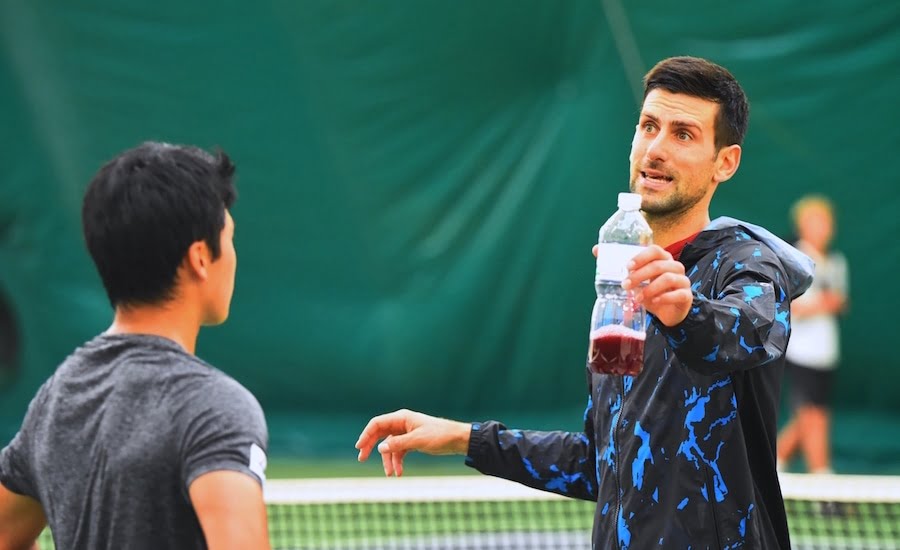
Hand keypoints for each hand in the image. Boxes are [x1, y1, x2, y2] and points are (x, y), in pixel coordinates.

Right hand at [355, 409, 470, 476]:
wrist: (456, 439)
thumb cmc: (439, 435)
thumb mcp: (417, 440)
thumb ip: (398, 444)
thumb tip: (380, 449)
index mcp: (401, 418)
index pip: (377, 424)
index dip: (366, 435)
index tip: (359, 447)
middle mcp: (401, 424)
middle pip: (380, 435)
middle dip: (371, 448)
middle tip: (362, 459)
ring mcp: (406, 433)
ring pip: (390, 447)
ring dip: (388, 460)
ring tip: (390, 474)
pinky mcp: (411, 442)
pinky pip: (399, 452)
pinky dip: (398, 461)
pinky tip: (399, 472)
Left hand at [593, 244, 692, 326]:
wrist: (668, 311)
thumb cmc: (650, 291)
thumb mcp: (636, 279)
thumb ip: (619, 266)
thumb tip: (596, 250)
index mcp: (663, 259)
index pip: (655, 250)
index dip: (641, 257)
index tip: (627, 267)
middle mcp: (675, 266)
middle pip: (659, 265)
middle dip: (640, 275)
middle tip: (625, 285)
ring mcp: (683, 280)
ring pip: (668, 278)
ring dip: (650, 288)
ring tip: (636, 298)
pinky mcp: (687, 296)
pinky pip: (679, 293)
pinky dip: (664, 297)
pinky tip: (653, 302)